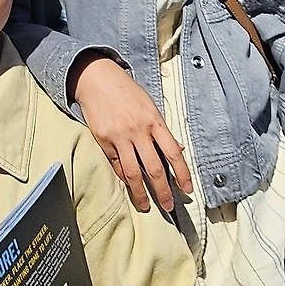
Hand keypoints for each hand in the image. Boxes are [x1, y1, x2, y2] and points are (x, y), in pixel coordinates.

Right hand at [69, 53, 191, 212]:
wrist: (96, 78)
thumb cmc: (126, 91)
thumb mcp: (150, 106)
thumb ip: (162, 130)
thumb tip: (178, 152)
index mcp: (154, 120)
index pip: (173, 153)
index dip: (182, 174)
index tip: (187, 190)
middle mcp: (138, 130)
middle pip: (154, 169)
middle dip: (163, 192)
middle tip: (168, 207)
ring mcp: (119, 136)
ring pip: (132, 173)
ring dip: (141, 193)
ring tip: (146, 205)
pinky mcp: (103, 140)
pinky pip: (116, 165)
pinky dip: (124, 178)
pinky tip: (129, 186)